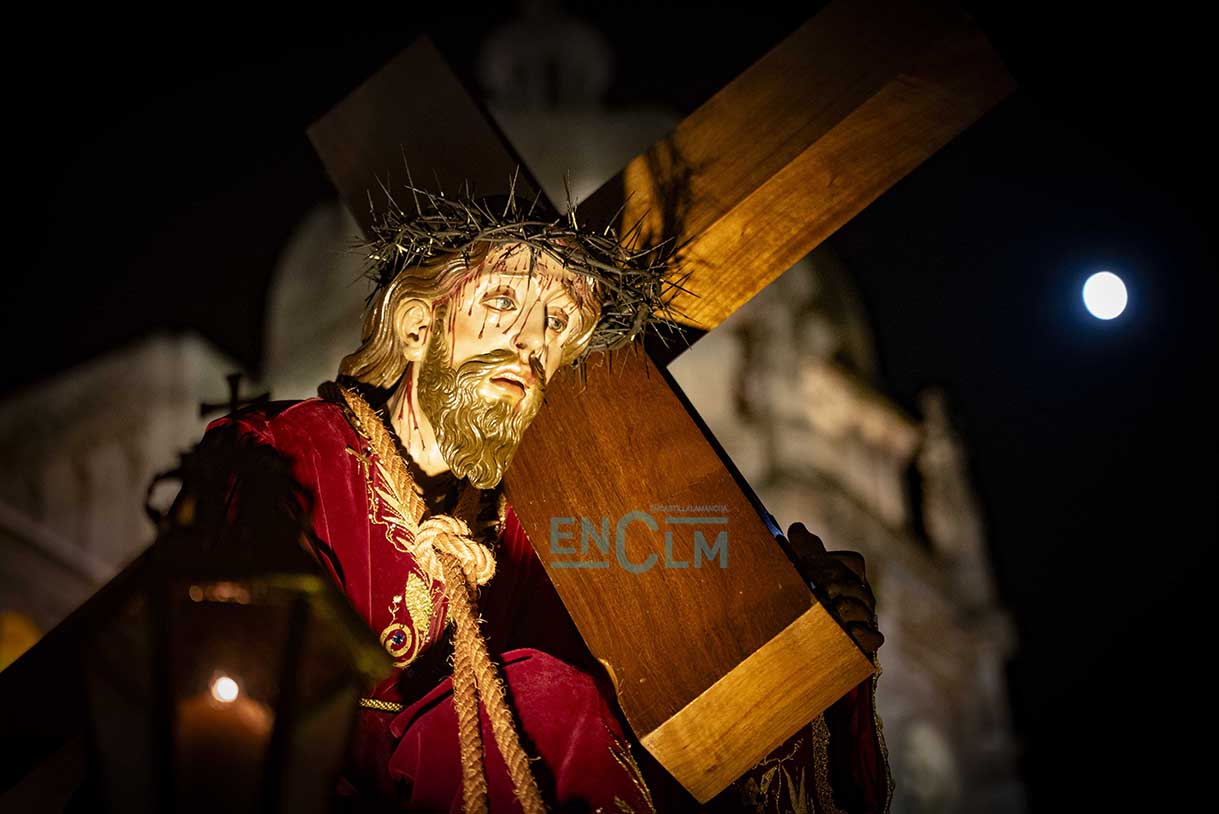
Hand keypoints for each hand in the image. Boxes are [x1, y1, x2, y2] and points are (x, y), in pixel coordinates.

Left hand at [781, 522, 883, 655]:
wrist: (799, 626)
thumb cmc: (805, 589)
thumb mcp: (801, 566)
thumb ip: (803, 547)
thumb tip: (797, 528)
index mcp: (848, 573)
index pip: (854, 562)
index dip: (838, 562)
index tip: (819, 566)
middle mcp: (860, 594)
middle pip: (860, 587)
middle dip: (842, 588)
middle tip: (825, 591)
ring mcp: (865, 617)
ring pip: (866, 610)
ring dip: (850, 609)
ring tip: (834, 611)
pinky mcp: (866, 641)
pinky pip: (875, 637)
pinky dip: (865, 634)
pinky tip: (851, 631)